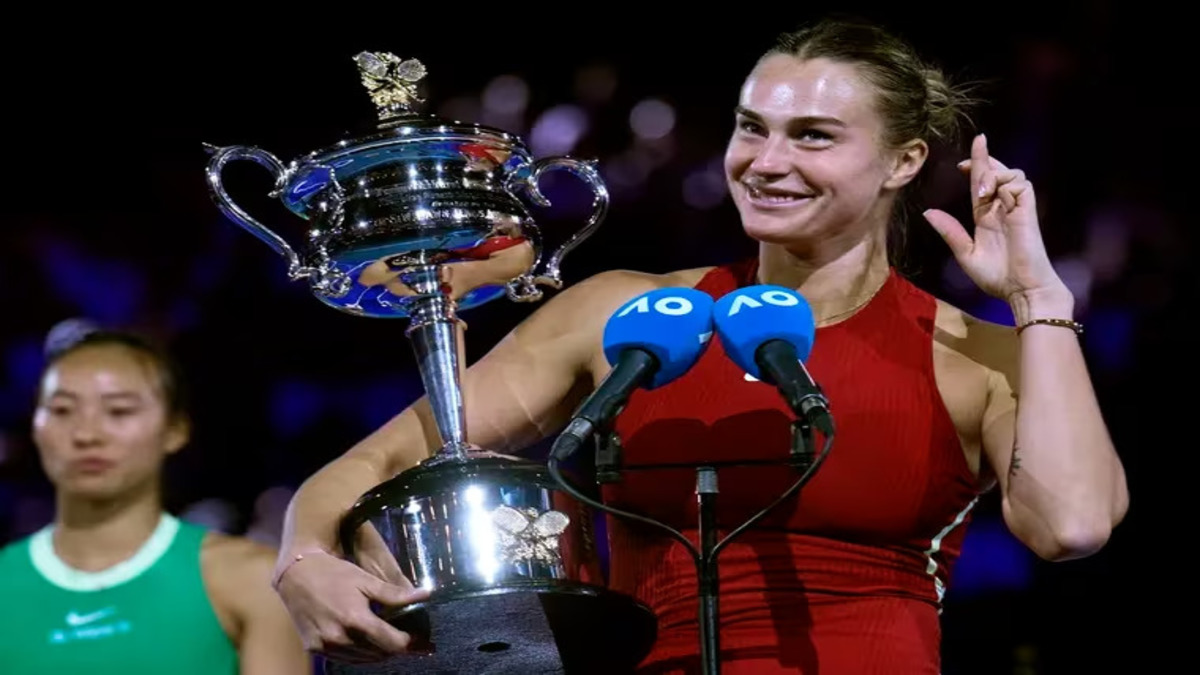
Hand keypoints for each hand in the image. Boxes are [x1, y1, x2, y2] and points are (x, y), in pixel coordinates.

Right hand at [274, 550, 429, 662]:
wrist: (296, 575)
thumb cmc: (334, 574)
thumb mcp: (365, 580)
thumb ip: (394, 594)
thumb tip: (426, 595)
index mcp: (356, 619)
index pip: (392, 643)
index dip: (412, 644)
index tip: (424, 643)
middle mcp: (340, 638)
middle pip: (380, 654)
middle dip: (397, 647)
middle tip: (409, 639)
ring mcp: (326, 646)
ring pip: (363, 660)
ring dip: (379, 652)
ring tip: (389, 639)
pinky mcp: (315, 648)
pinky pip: (345, 658)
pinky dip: (360, 653)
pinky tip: (366, 641)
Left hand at [922, 134, 1066, 303]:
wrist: (1021, 290)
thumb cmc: (997, 277)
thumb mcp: (966, 254)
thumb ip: (950, 232)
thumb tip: (928, 212)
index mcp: (986, 217)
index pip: (981, 184)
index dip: (975, 167)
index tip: (962, 161)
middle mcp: (1002, 209)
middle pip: (996, 172)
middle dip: (985, 157)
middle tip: (978, 142)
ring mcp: (1017, 208)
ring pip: (1011, 174)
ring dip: (994, 174)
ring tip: (981, 191)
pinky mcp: (1028, 211)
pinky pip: (1021, 184)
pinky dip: (1007, 182)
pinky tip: (993, 195)